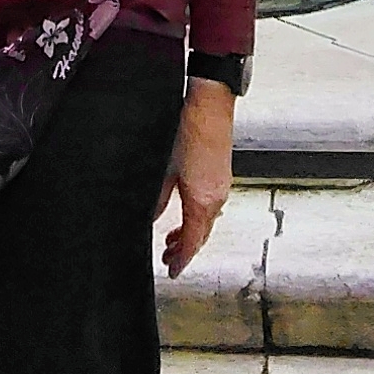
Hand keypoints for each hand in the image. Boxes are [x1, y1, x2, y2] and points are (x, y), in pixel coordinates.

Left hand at [156, 82, 233, 277]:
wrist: (209, 103)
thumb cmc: (188, 130)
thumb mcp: (164, 169)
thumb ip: (158, 199)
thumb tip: (151, 218)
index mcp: (202, 199)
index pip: (193, 241)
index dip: (181, 259)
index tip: (172, 270)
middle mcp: (216, 195)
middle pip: (202, 234)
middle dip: (186, 250)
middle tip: (169, 258)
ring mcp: (221, 185)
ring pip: (207, 221)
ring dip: (192, 233)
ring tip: (173, 239)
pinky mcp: (221, 174)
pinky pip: (211, 206)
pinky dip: (198, 217)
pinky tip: (186, 213)